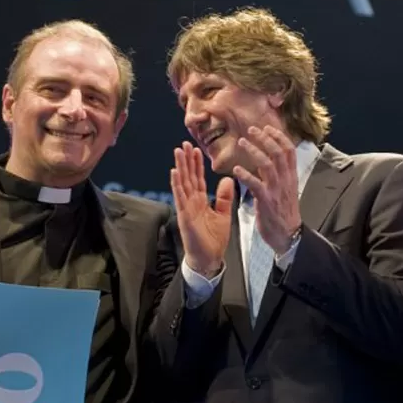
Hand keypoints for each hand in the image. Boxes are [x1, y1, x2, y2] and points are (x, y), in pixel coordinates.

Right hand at [171, 141, 234, 276]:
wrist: (209, 258)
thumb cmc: (214, 239)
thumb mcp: (224, 214)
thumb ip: (225, 198)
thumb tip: (227, 179)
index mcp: (201, 201)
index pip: (198, 178)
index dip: (197, 164)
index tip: (196, 149)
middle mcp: (192, 202)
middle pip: (188, 177)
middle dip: (186, 160)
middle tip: (184, 143)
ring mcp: (186, 208)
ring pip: (182, 183)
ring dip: (180, 167)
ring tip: (178, 151)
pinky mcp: (184, 216)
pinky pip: (180, 197)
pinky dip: (177, 185)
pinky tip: (175, 172)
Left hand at [230, 125, 301, 254]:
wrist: (289, 235)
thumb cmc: (284, 213)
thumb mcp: (287, 189)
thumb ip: (280, 174)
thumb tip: (271, 160)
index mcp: (291, 176)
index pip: (289, 150)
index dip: (278, 136)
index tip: (267, 127)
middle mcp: (285, 180)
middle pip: (278, 152)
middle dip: (265, 138)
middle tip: (251, 130)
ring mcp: (276, 190)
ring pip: (267, 164)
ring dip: (254, 151)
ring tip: (241, 142)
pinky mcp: (266, 201)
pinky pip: (256, 184)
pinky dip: (245, 175)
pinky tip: (235, 169)